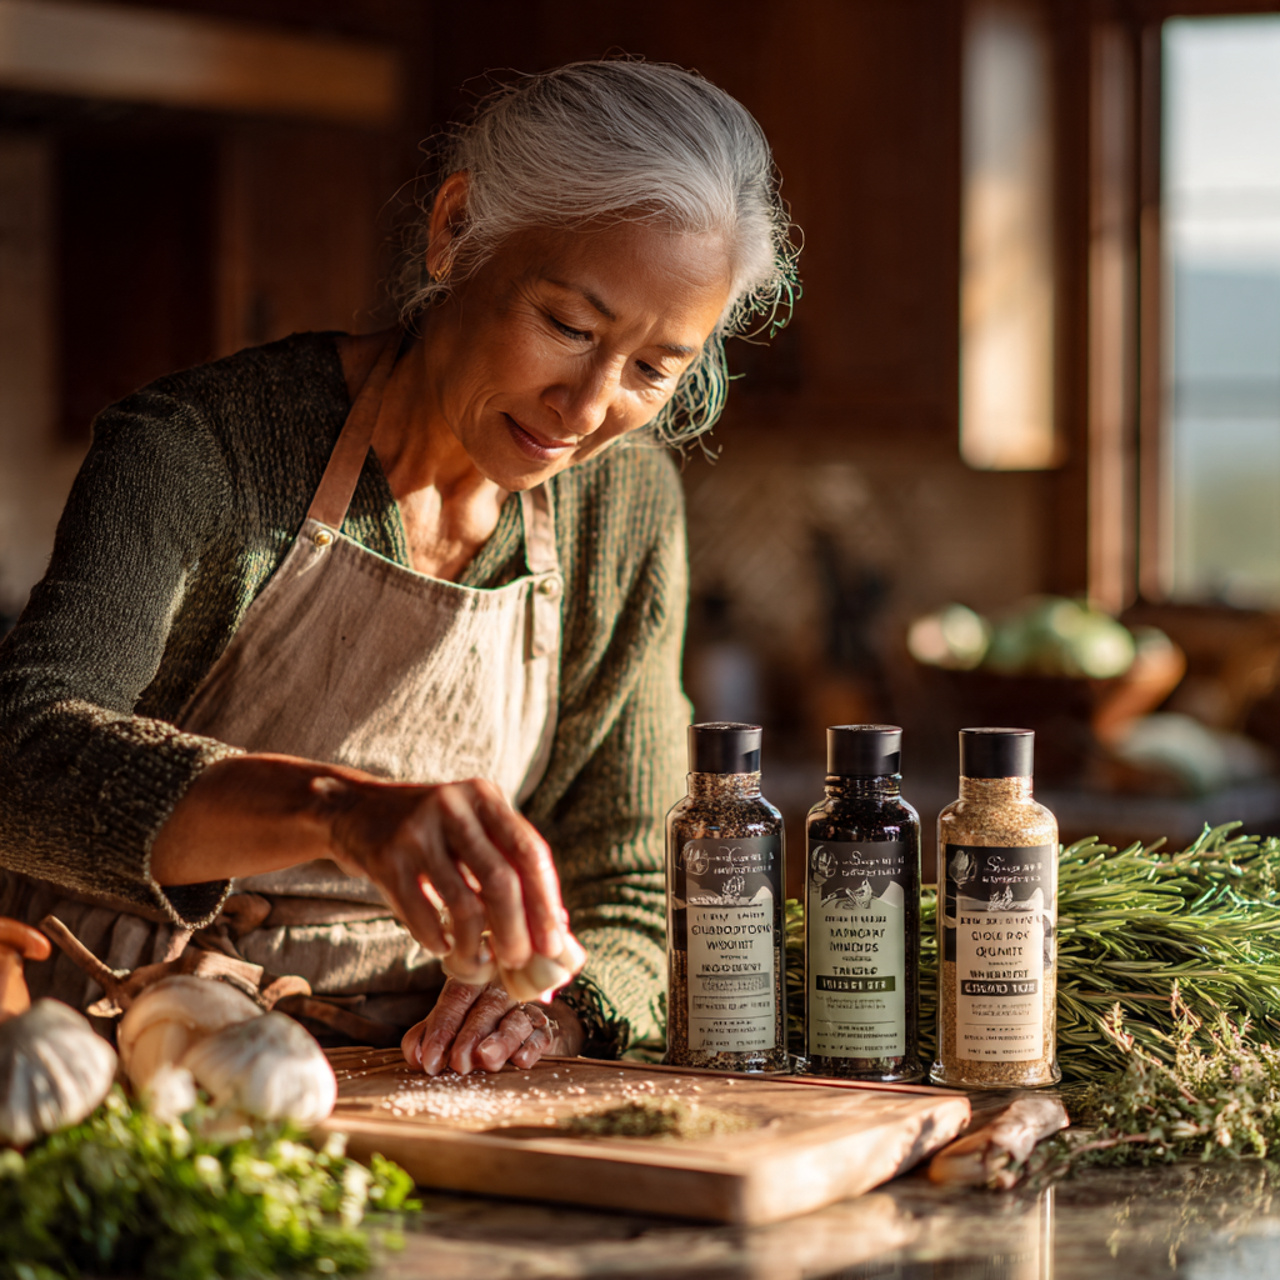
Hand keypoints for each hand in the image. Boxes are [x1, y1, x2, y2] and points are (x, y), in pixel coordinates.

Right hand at [325, 775, 566, 974]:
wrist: (352, 808)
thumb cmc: (428, 831)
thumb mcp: (469, 828)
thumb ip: (507, 864)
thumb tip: (555, 926)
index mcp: (484, 796)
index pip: (530, 851)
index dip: (546, 902)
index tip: (555, 945)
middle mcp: (454, 807)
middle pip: (502, 881)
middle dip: (517, 932)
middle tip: (519, 962)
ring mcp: (417, 831)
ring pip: (463, 904)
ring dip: (476, 946)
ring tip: (479, 963)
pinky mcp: (386, 857)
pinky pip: (422, 914)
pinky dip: (438, 941)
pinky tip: (444, 949)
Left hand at [401, 977, 584, 1074]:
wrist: (517, 1028)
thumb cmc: (473, 1025)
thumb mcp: (446, 1026)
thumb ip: (425, 1036)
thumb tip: (416, 1056)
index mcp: (472, 982)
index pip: (457, 996)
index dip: (442, 1026)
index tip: (430, 1059)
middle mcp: (500, 989)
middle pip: (487, 1007)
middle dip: (470, 1035)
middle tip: (459, 1063)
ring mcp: (524, 1008)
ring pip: (515, 1019)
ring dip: (501, 1040)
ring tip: (487, 1058)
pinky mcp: (544, 1028)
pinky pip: (541, 1034)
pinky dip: (531, 1046)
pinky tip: (521, 1060)